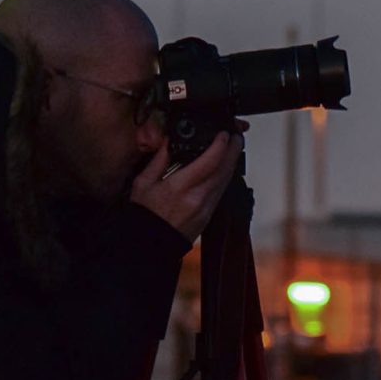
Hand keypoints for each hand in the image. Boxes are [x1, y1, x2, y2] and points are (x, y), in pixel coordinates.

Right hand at [129, 130, 244, 240]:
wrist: (149, 245)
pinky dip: (226, 176)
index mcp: (180, 187)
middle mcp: (197, 197)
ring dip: (232, 162)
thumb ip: (159, 159)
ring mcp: (206, 208)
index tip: (224, 134)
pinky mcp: (209, 215)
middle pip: (225, 169)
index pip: (209, 162)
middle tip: (237, 137)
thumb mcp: (143, 183)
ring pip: (226, 180)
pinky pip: (222, 191)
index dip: (220, 145)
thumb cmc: (144, 215)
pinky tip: (224, 168)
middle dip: (234, 150)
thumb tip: (168, 140)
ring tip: (233, 148)